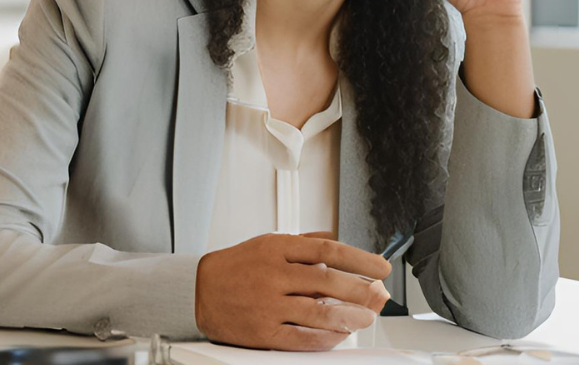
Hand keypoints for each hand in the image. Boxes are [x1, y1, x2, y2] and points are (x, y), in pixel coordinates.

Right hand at [194, 231, 391, 350]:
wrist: (199, 290)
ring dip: (349, 316)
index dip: (359, 258)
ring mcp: (268, 304)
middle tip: (379, 293)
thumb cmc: (237, 266)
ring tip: (366, 317)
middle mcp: (274, 275)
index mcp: (277, 248)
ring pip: (318, 312)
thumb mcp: (268, 243)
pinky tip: (339, 334)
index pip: (327, 250)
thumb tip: (336, 240)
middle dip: (360, 288)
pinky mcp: (263, 331)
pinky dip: (325, 338)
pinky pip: (301, 338)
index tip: (379, 265)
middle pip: (326, 280)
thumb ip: (303, 242)